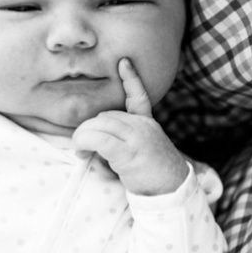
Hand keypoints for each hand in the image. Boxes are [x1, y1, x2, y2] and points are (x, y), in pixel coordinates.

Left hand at [71, 58, 188, 194]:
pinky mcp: (128, 151)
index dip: (131, 79)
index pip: (139, 96)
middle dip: (88, 130)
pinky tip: (81, 152)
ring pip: (99, 125)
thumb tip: (95, 141)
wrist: (172, 191)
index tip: (123, 62)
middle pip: (104, 115)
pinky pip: (99, 140)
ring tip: (80, 152)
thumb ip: (124, 139)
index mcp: (147, 123)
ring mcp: (137, 136)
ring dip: (82, 138)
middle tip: (81, 147)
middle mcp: (143, 125)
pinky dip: (85, 143)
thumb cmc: (153, 175)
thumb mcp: (142, 150)